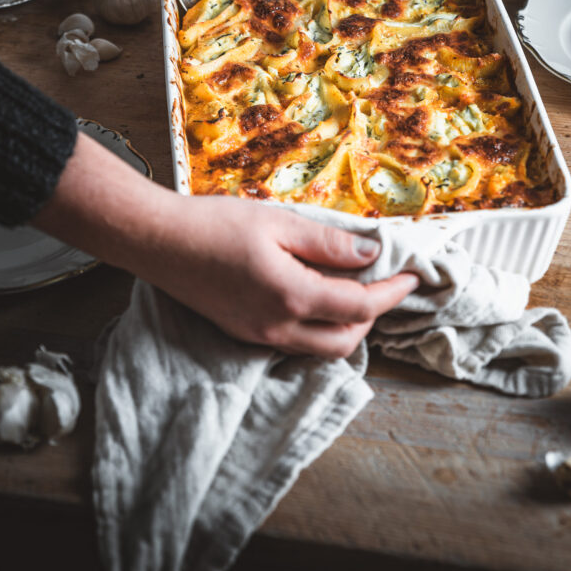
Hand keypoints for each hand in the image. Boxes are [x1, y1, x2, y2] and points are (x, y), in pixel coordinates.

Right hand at [139, 196, 418, 357]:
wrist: (158, 242)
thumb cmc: (214, 224)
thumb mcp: (279, 222)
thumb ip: (329, 242)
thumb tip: (372, 251)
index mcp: (291, 296)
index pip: (360, 305)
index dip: (392, 291)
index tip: (412, 274)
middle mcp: (278, 328)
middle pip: (345, 340)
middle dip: (374, 316)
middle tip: (386, 282)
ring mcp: (259, 336)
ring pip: (321, 348)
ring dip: (347, 325)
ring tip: (357, 289)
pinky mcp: (244, 334)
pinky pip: (296, 343)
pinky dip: (319, 327)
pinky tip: (319, 298)